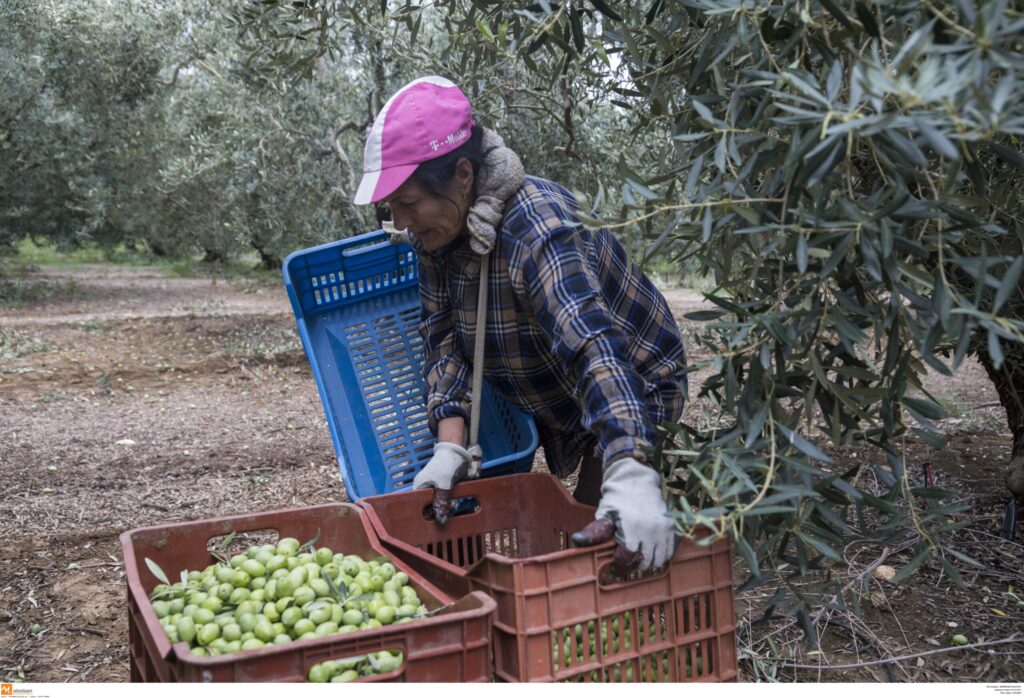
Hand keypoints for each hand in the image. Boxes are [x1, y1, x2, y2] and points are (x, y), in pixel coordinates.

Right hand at [413, 442, 479, 524]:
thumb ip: (441, 502)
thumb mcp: (444, 485)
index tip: (435, 519)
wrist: (458, 452)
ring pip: (439, 501)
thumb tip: (440, 519)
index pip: (418, 504)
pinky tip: (456, 503)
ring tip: (453, 507)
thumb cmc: (447, 465)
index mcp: (420, 485)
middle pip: (429, 504)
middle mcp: (426, 486)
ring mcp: (435, 485)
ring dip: (446, 506)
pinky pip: (446, 497)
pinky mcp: (444, 485)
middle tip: (447, 513)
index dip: (426, 513)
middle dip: (438, 510)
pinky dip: (450, 500)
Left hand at [571, 457, 676, 571]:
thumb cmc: (618, 499)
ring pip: (659, 560)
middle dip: (635, 566)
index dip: (621, 567)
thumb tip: (576, 541)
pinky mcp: (672, 527)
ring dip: (649, 563)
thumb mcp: (604, 514)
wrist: (638, 480)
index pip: (628, 559)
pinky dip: (661, 556)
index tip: (616, 569)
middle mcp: (650, 531)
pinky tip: (651, 552)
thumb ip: (594, 532)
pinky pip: (669, 551)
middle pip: (645, 562)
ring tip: (639, 558)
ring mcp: (663, 530)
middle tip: (627, 564)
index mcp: (632, 529)